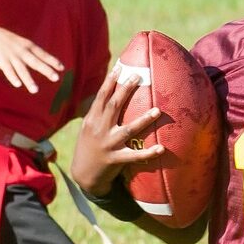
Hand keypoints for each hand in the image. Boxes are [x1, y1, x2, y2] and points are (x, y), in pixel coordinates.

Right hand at [0, 27, 62, 93]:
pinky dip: (13, 77)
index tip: (61, 68)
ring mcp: (12, 57)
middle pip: (35, 63)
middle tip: (56, 78)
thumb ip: (34, 52)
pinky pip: (8, 71)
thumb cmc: (10, 42)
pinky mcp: (2, 62)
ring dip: (28, 80)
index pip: (43, 55)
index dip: (52, 61)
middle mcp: (22, 52)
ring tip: (35, 90)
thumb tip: (47, 60)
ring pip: (22, 70)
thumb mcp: (23, 43)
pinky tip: (18, 85)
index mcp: (29, 46)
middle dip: (46, 70)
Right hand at [69, 69, 164, 195]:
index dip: (109, 82)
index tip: (119, 68)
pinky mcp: (115, 160)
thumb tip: (110, 94)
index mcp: (91, 120)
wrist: (83, 175)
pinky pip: (134, 155)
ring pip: (128, 129)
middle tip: (138, 76)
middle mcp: (99, 130)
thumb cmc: (89, 147)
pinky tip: (161, 148)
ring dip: (144, 120)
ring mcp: (108, 145)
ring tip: (158, 111)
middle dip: (125, 90)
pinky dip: (148, 152)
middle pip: (114, 106)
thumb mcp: (88, 129)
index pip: (100, 97)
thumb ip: (98, 114)